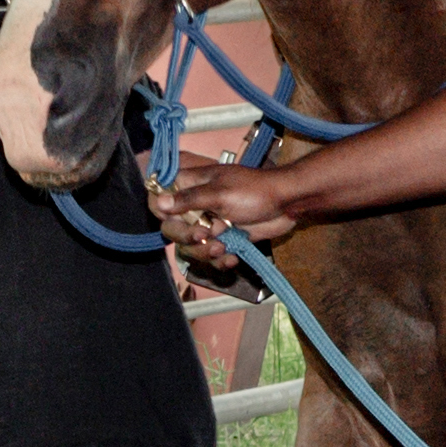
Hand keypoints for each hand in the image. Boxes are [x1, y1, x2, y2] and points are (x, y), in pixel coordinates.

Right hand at [151, 158, 297, 280]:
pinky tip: (232, 256)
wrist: (286, 204)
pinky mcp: (223, 240)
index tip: (174, 219)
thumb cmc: (254, 191)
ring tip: (223, 247)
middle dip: (187, 238)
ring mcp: (209, 225)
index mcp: (191, 186)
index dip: (162, 213)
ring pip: (191, 248)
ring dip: (205, 253)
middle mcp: (195, 207)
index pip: (159, 200)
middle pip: (172, 229)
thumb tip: (159, 202)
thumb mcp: (219, 194)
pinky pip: (211, 257)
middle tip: (204, 235)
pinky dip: (221, 260)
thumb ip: (189, 200)